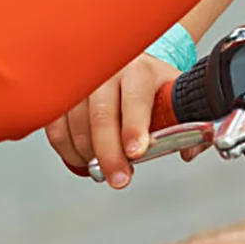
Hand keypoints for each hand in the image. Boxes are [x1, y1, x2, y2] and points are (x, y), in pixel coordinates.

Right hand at [44, 53, 201, 188]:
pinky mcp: (64, 91)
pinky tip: (82, 159)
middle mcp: (109, 70)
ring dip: (87, 153)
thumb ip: (189, 123)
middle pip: (102, 114)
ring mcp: (83, 79)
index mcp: (141, 69)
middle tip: (119, 179)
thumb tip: (189, 152)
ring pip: (76, 121)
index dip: (134, 126)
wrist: (132, 64)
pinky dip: (65, 147)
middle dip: (109, 153)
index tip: (136, 153)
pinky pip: (55, 123)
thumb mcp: (177, 96)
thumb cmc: (155, 86)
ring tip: (103, 170)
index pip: (136, 96)